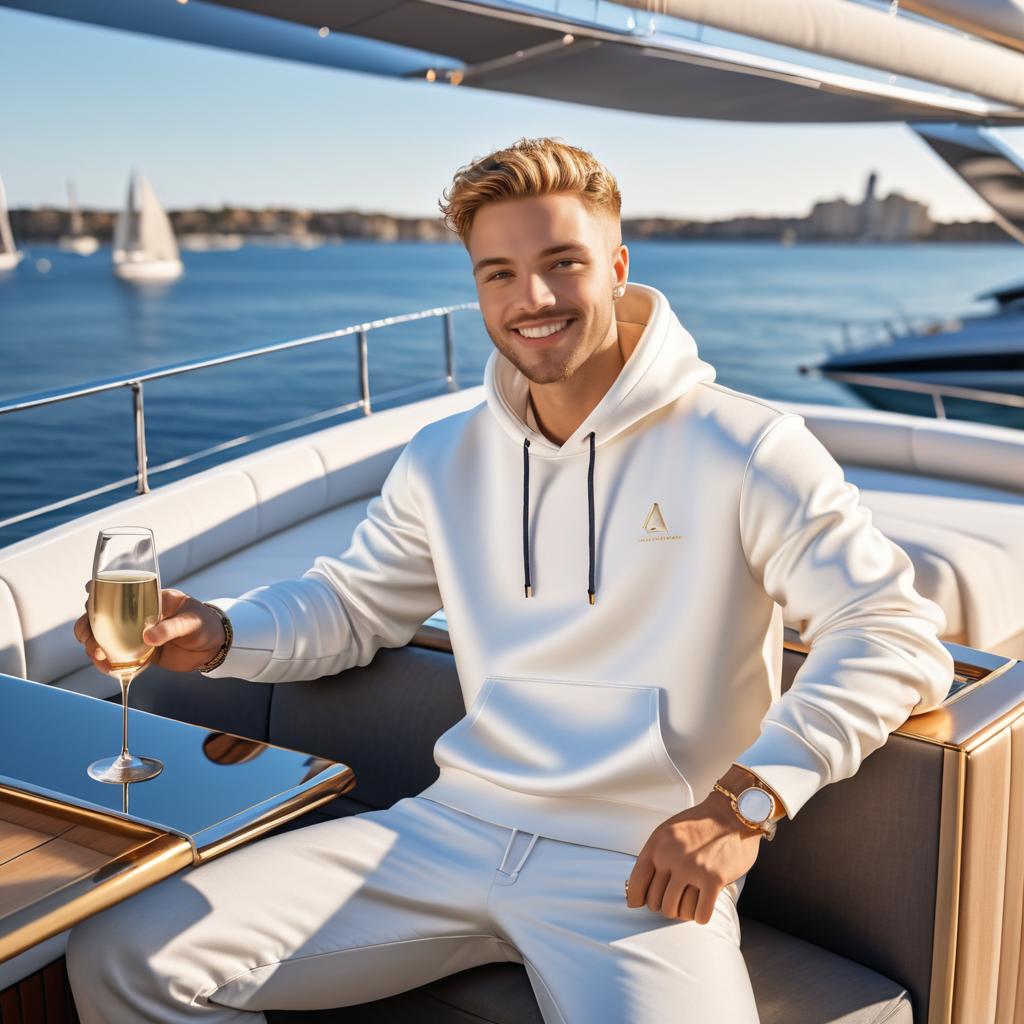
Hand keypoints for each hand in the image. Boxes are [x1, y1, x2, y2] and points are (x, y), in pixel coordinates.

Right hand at [74, 581, 226, 674]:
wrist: (215, 647)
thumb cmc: (205, 624)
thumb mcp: (192, 621)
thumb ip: (172, 628)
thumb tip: (148, 637)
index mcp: (150, 599)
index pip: (119, 592)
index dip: (99, 594)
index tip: (88, 600)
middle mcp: (138, 615)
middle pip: (102, 617)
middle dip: (89, 626)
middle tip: (88, 638)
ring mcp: (136, 634)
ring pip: (105, 638)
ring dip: (94, 646)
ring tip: (98, 656)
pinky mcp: (140, 652)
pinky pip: (118, 656)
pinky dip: (108, 663)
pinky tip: (107, 668)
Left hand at [625, 792, 762, 922]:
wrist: (733, 814)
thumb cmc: (700, 825)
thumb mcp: (669, 832)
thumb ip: (655, 856)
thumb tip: (640, 889)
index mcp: (657, 844)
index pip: (636, 882)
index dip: (636, 898)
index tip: (639, 904)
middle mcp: (671, 856)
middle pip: (655, 902)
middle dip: (665, 904)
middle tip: (676, 899)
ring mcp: (692, 868)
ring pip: (675, 911)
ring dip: (683, 912)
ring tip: (690, 902)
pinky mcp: (713, 880)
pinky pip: (699, 914)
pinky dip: (701, 915)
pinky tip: (704, 905)